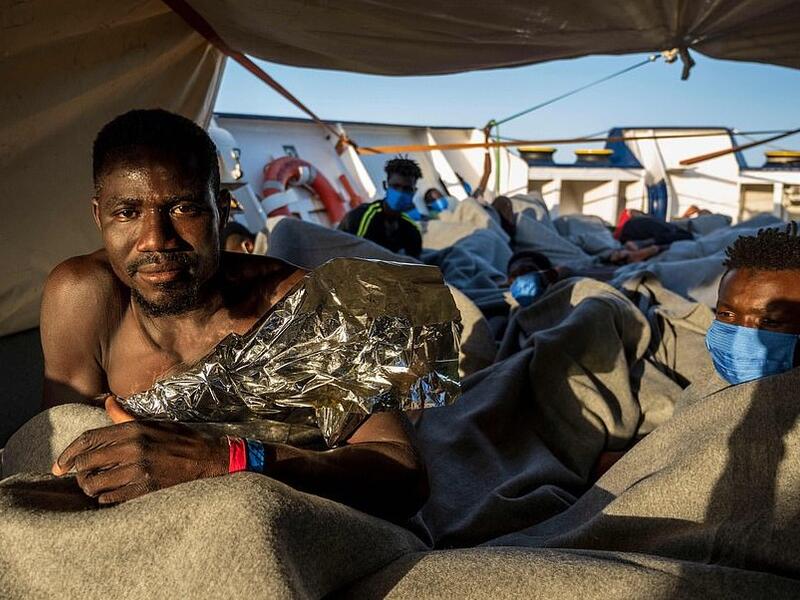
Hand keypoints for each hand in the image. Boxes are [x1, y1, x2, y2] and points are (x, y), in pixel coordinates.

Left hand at [52, 403, 228, 503]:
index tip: (59, 465)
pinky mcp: (145, 489)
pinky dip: (105, 498)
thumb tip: (108, 401)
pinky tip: (111, 494)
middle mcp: (133, 448)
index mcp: (133, 429)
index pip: (88, 440)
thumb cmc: (179, 440)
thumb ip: (126, 416)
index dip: (68, 453)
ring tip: (95, 487)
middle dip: (77, 472)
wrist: (207, 458)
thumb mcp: (154, 423)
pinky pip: (110, 498)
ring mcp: (139, 470)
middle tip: (80, 477)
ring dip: (90, 488)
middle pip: (86, 463)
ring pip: (94, 484)